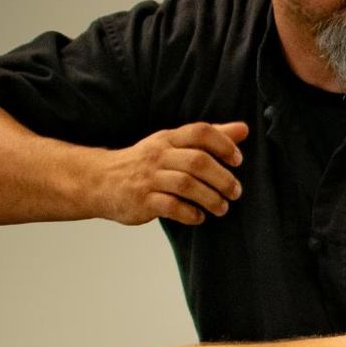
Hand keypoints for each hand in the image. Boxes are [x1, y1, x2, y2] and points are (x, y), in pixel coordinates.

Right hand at [93, 120, 248, 226]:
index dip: (223, 144)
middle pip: (197, 161)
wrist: (101, 181)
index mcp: (168, 139)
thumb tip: (244, 129)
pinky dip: (190, 213)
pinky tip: (198, 217)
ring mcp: (149, 178)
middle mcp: (159, 155)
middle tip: (235, 192)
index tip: (237, 160)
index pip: (200, 131)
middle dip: (223, 179)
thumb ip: (208, 138)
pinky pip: (171, 206)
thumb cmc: (147, 163)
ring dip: (210, 198)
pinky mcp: (142, 200)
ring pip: (186, 184)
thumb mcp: (173, 144)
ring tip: (222, 208)